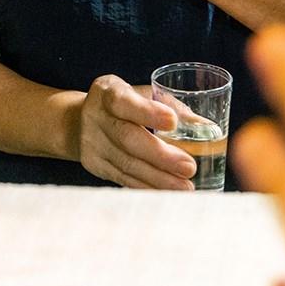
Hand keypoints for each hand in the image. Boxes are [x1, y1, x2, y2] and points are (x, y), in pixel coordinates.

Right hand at [76, 74, 196, 190]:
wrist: (78, 122)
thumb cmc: (123, 104)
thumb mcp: (139, 93)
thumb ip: (170, 105)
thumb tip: (206, 127)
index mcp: (107, 93)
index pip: (124, 102)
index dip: (147, 113)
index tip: (173, 122)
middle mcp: (96, 118)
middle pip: (127, 139)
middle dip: (160, 156)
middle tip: (189, 167)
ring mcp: (92, 145)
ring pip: (127, 165)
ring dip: (159, 179)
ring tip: (185, 187)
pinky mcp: (95, 166)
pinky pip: (124, 179)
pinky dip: (147, 187)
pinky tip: (167, 192)